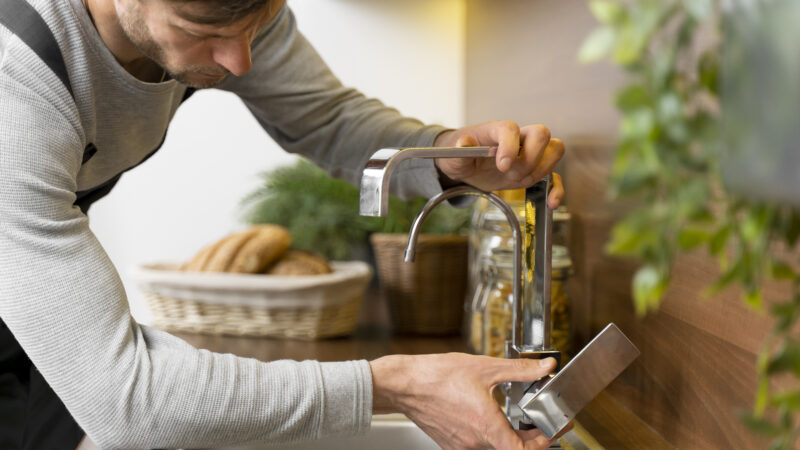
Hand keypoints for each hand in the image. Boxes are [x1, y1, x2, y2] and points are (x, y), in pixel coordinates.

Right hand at [370, 353, 570, 449]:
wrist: (404, 384)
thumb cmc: (437, 376)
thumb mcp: (485, 367)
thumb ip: (520, 370)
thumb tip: (545, 367)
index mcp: (487, 427)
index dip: (543, 442)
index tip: (551, 430)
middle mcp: (475, 442)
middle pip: (510, 448)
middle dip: (529, 437)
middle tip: (538, 423)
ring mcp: (461, 445)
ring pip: (493, 446)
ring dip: (507, 435)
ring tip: (513, 418)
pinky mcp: (450, 443)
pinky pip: (475, 444)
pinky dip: (487, 433)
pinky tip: (485, 415)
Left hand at [433, 121, 564, 208]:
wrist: (464, 165)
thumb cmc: (459, 155)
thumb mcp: (453, 155)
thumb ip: (460, 149)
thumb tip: (464, 142)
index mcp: (496, 130)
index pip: (511, 129)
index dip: (510, 146)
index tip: (502, 165)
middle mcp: (518, 138)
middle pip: (542, 134)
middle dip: (530, 159)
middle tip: (509, 173)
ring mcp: (528, 154)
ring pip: (554, 150)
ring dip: (541, 171)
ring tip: (517, 181)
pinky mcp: (532, 171)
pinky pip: (554, 177)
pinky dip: (556, 190)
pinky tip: (550, 203)